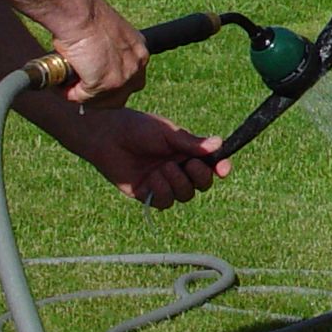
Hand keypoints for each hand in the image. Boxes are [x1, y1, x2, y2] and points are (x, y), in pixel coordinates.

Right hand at [50, 0, 149, 106]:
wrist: (79, 12)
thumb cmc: (85, 17)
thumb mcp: (105, 34)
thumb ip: (105, 51)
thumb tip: (91, 65)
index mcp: (138, 50)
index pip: (131, 78)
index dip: (111, 85)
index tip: (94, 83)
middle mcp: (137, 64)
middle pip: (121, 95)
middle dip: (101, 97)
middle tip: (81, 90)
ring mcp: (123, 76)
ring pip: (103, 101)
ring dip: (84, 97)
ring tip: (68, 88)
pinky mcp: (106, 83)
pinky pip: (84, 97)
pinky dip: (70, 93)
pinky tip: (62, 86)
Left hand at [72, 107, 229, 209]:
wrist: (107, 137)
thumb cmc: (137, 128)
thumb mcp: (168, 133)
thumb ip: (191, 143)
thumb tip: (218, 144)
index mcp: (186, 152)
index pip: (211, 165)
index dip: (220, 169)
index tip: (223, 169)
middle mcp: (177, 169)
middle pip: (202, 184)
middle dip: (199, 177)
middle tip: (188, 164)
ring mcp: (163, 183)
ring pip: (184, 196)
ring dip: (177, 183)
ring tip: (162, 168)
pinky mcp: (147, 194)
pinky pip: (164, 202)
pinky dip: (162, 191)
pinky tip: (152, 177)